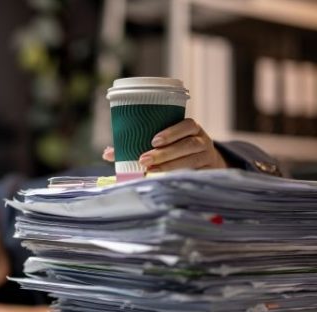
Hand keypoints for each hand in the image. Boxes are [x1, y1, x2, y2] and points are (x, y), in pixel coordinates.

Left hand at [102, 118, 226, 171]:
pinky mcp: (209, 173)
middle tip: (144, 160)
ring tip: (150, 171)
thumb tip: (107, 153)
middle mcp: (203, 141)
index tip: (154, 140)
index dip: (172, 132)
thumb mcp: (163, 143)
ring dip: (169, 167)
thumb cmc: (175, 150)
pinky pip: (196, 175)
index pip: (187, 125)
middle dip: (164, 153)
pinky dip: (179, 177)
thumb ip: (137, 145)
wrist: (206, 164)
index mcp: (192, 129)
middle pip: (187, 145)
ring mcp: (207, 157)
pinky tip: (165, 181)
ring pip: (191, 161)